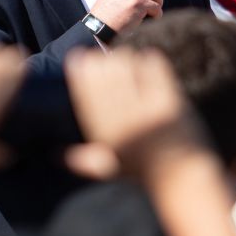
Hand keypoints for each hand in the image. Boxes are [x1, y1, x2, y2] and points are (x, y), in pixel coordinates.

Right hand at [64, 48, 206, 179]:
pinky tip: (150, 67)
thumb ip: (81, 160)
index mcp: (101, 128)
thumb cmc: (142, 172)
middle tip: (112, 63)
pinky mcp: (167, 99)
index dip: (80, 65)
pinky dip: (150, 61)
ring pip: (126, 62)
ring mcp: (143, 106)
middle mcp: (119, 114)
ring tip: (131, 66)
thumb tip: (55, 155)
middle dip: (105, 60)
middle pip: (103, 68)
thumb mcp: (107, 169)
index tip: (83, 60)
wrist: (180, 176)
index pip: (83, 84)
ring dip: (127, 59)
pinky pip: (153, 65)